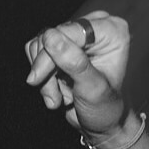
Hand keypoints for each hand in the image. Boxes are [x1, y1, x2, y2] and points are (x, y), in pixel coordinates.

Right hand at [23, 11, 131, 138]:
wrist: (102, 122)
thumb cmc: (106, 107)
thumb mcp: (92, 88)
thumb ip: (74, 62)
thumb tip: (50, 36)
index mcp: (112, 30)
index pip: (70, 30)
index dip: (49, 54)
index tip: (37, 78)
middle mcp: (96, 26)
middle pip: (51, 36)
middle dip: (47, 70)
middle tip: (54, 97)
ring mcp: (78, 35)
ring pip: (40, 46)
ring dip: (44, 76)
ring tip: (59, 98)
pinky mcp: (62, 45)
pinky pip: (35, 53)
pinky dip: (42, 76)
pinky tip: (56, 92)